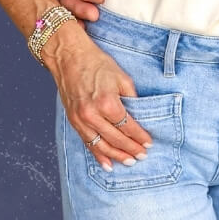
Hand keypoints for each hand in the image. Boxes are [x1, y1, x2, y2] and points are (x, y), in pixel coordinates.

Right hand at [44, 24, 153, 169]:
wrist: (69, 57)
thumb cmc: (96, 63)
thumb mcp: (121, 77)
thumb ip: (131, 97)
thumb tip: (139, 113)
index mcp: (108, 102)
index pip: (128, 126)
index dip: (140, 136)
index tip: (149, 142)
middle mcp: (93, 114)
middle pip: (116, 139)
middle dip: (131, 149)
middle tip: (142, 156)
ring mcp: (81, 120)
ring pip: (101, 145)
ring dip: (116, 156)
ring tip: (129, 162)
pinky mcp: (73, 121)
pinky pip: (87, 143)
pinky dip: (97, 154)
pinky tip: (107, 162)